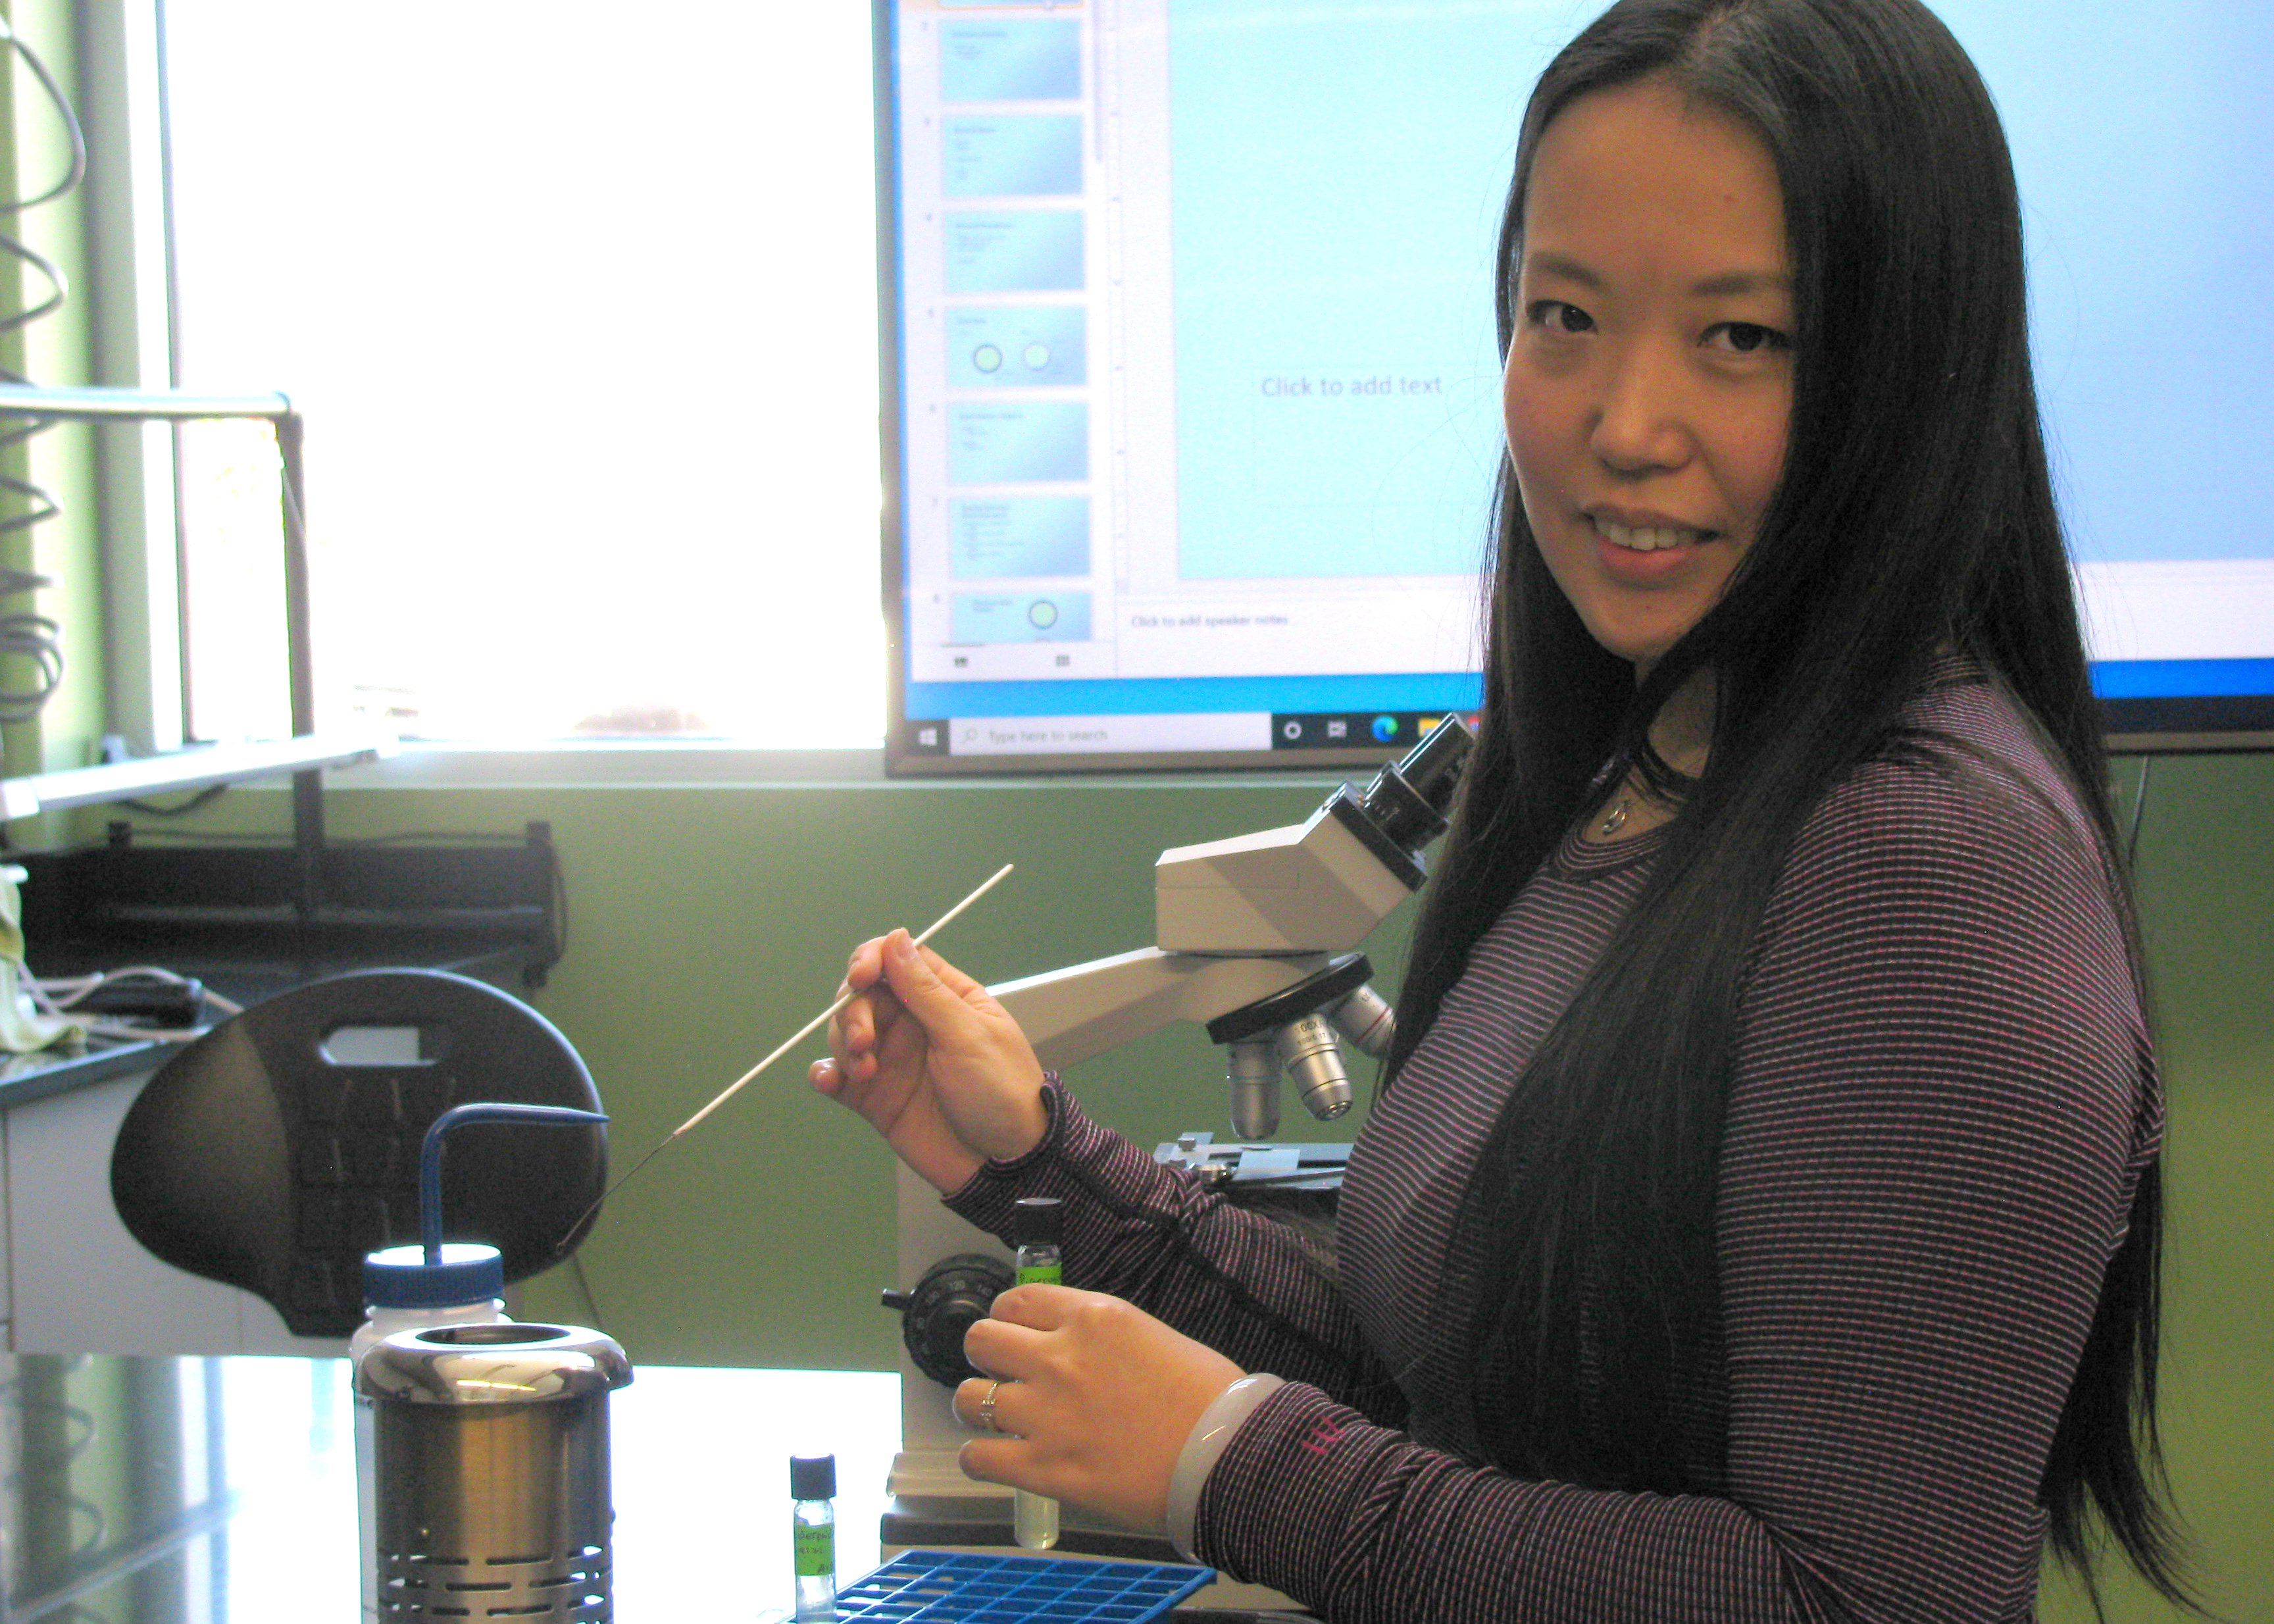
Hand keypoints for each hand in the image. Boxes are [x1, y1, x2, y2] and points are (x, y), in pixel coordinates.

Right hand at [809, 929, 1047, 1192]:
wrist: (1001, 1165)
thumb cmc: (1002, 1093)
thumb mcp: (967, 1035)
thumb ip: (926, 989)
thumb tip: (896, 937)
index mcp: (945, 998)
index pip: (897, 959)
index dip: (872, 959)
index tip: (861, 976)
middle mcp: (914, 1023)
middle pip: (864, 995)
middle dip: (854, 1011)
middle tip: (864, 1042)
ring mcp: (891, 1058)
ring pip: (844, 1031)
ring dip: (843, 1045)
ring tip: (865, 1071)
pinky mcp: (874, 1095)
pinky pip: (837, 1075)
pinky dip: (825, 1073)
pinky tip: (828, 1081)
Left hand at [952, 1285, 1243, 1533]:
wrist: (1225, 1456)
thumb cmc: (1207, 1399)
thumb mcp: (1152, 1337)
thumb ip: (1103, 1338)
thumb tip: (1077, 1350)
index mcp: (1091, 1317)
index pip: (1014, 1301)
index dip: (1008, 1320)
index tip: (1015, 1337)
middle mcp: (1059, 1357)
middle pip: (979, 1340)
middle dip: (986, 1357)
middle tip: (1004, 1376)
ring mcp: (1046, 1413)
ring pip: (967, 1399)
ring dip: (978, 1408)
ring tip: (999, 1421)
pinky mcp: (1043, 1467)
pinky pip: (976, 1457)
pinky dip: (979, 1459)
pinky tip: (997, 1460)